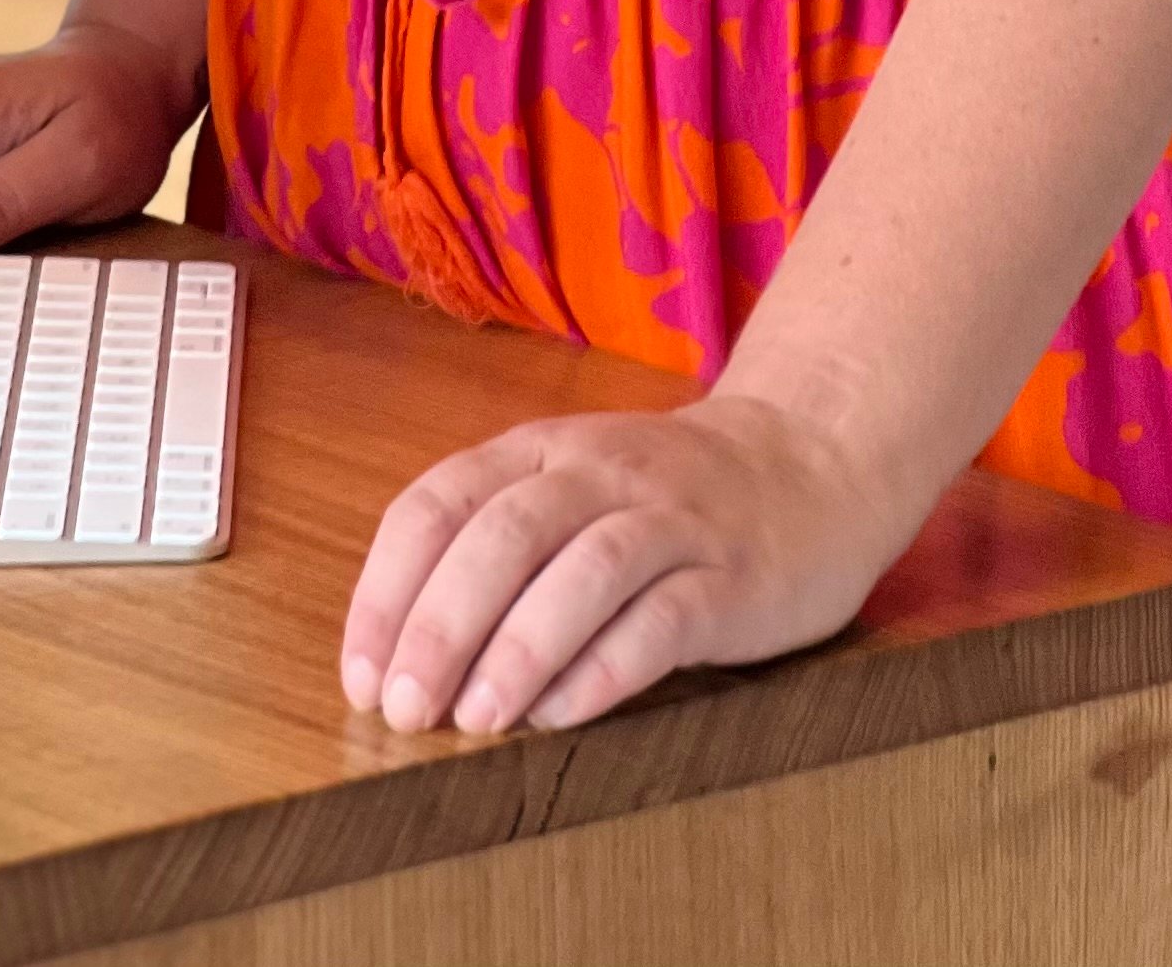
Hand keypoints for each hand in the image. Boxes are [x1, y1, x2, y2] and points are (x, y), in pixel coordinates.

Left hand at [339, 394, 898, 738]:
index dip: (388, 590)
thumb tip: (398, 652)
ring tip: (474, 721)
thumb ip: (494, 543)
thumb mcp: (569, 488)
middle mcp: (600, 471)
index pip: (437, 502)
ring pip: (582, 570)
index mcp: (540, 451)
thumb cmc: (663, 497)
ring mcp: (671, 519)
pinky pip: (662, 619)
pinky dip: (603, 668)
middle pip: (503, 535)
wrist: (810, 462)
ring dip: (517, 647)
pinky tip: (560, 716)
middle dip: (440, 625)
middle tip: (404, 710)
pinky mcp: (732, 576)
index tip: (360, 675)